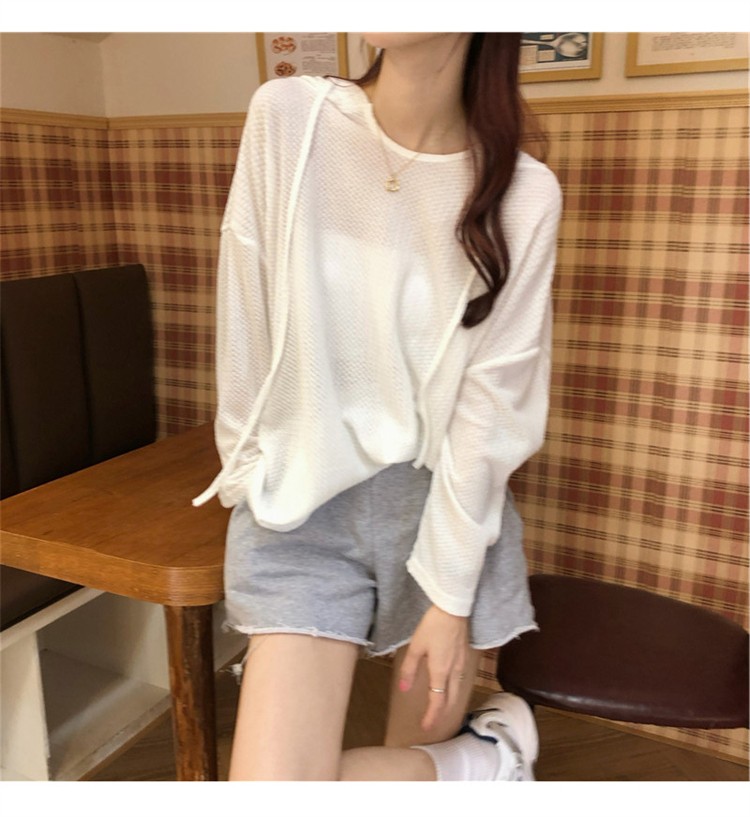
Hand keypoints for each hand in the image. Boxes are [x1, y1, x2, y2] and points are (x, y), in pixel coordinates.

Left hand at [398, 604, 469, 731]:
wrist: (453, 609)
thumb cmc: (433, 626)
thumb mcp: (416, 646)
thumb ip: (409, 669)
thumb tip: (404, 688)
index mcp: (440, 672)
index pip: (437, 702)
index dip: (431, 716)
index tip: (425, 727)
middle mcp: (454, 672)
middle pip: (450, 700)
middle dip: (442, 714)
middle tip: (432, 722)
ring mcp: (461, 664)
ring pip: (458, 691)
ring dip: (450, 704)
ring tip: (441, 709)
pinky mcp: (464, 656)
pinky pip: (461, 680)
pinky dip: (455, 691)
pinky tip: (450, 688)